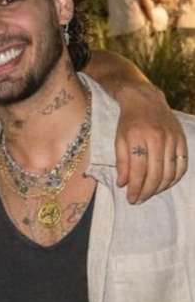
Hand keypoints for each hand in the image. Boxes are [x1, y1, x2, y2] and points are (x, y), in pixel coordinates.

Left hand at [114, 85, 187, 203]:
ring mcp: (172, 139)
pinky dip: (174, 178)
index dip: (134, 187)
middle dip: (147, 191)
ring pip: (170, 172)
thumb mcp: (118, 140)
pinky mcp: (182, 140)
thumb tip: (123, 184)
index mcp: (138, 137)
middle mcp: (157, 138)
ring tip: (149, 193)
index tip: (130, 198)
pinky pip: (182, 165)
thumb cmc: (128, 122)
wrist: (145, 101)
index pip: (138, 170)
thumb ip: (121, 162)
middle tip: (139, 200)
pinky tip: (165, 184)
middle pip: (155, 173)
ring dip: (160, 188)